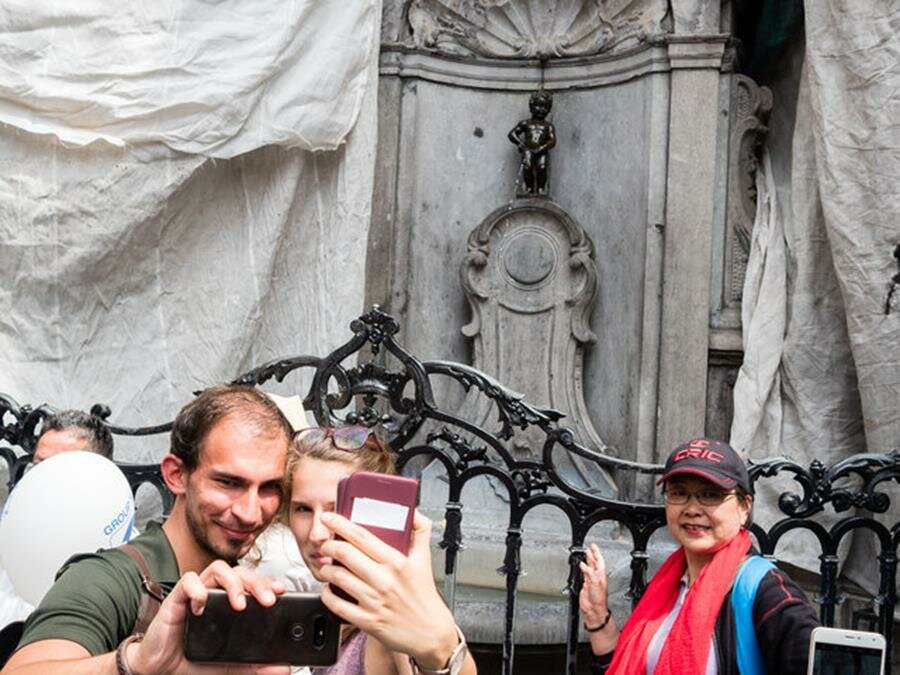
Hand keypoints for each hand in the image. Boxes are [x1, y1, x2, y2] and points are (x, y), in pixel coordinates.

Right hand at [128, 561, 289, 674]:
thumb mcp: (228, 666)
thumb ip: (253, 666)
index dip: (267, 582)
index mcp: (228, 604)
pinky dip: (197, 589)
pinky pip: (186, 581)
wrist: (160, 670)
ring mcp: (195, 594)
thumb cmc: (191, 661)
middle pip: (240, 572)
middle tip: (267, 600)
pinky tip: (202, 604)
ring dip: (232, 582)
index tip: (281, 592)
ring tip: (239, 603)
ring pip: (218, 569)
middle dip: (257, 582)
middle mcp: (214, 594)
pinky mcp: (175, 599)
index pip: (252, 583)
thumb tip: (281, 668)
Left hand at [316, 510, 461, 669]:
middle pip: (345, 554)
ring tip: (327, 567)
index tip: (329, 518)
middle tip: (326, 545)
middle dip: (329, 545)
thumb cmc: (425, 596)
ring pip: (338, 578)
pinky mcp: (368, 621)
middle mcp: (384, 580)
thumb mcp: (425, 559)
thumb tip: (413, 512)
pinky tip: (329, 590)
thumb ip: (420, 532)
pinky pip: (338, 605)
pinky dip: (327, 595)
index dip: (340, 524)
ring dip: (326, 569)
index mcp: (397, 562)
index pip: (362, 536)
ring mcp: (375, 601)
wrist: (431, 632)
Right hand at [579, 543, 609, 625]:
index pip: (599, 560)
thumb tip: (584, 565)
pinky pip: (583, 574)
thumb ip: (589, 573)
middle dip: (591, 554)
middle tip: (589, 547)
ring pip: (589, 567)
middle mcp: (596, 576)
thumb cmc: (599, 599)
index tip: (593, 546)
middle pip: (594, 562)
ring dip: (587, 560)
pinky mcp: (585, 584)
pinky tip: (580, 566)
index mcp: (601, 575)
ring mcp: (591, 580)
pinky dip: (582, 568)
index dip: (596, 553)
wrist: (594, 610)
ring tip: (584, 553)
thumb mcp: (595, 583)